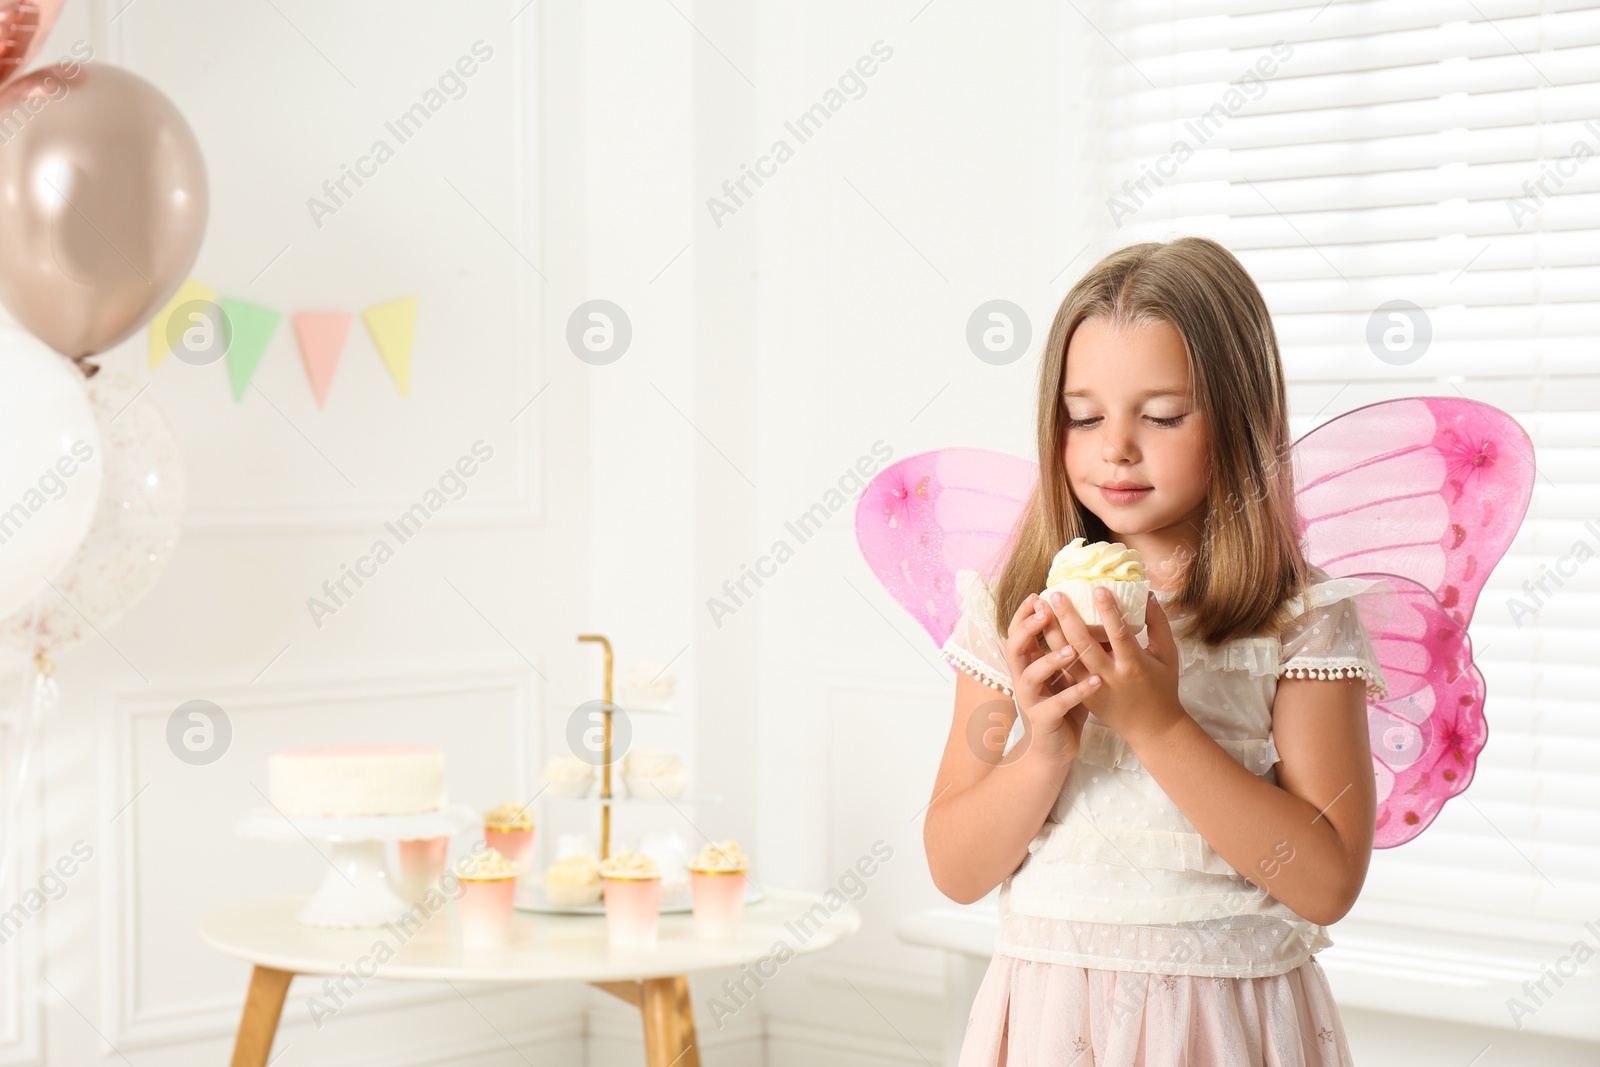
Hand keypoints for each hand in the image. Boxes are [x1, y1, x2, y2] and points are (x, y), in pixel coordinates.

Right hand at [1003, 592, 1101, 763]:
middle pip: (1014, 648)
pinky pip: (1058, 704)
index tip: (1037, 595)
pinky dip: (1077, 691)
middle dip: (1027, 628)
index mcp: (1027, 664)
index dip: (1023, 614)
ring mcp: (1030, 699)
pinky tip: (1096, 681)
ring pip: (1031, 675)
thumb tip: (1092, 616)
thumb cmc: (1065, 704)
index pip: (1017, 632)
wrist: (1056, 748)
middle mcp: (1023, 679)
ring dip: (1050, 660)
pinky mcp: (1043, 720)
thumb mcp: (1067, 672)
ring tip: (1072, 649)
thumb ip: (1070, 647)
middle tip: (1045, 613)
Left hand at [1043, 587, 1184, 746]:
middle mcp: (1111, 677)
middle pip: (1085, 645)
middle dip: (1068, 618)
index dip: (1108, 611)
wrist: (1152, 728)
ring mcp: (1094, 688)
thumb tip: (1146, 594)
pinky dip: (1053, 652)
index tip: (1097, 588)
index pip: (1119, 634)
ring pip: (1068, 658)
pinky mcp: (1084, 695)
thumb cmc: (1162, 686)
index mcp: (1134, 665)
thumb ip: (1158, 623)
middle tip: (1055, 594)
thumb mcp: (1167, 655)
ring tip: (1040, 610)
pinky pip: (1065, 671)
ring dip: (1052, 633)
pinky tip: (1044, 633)